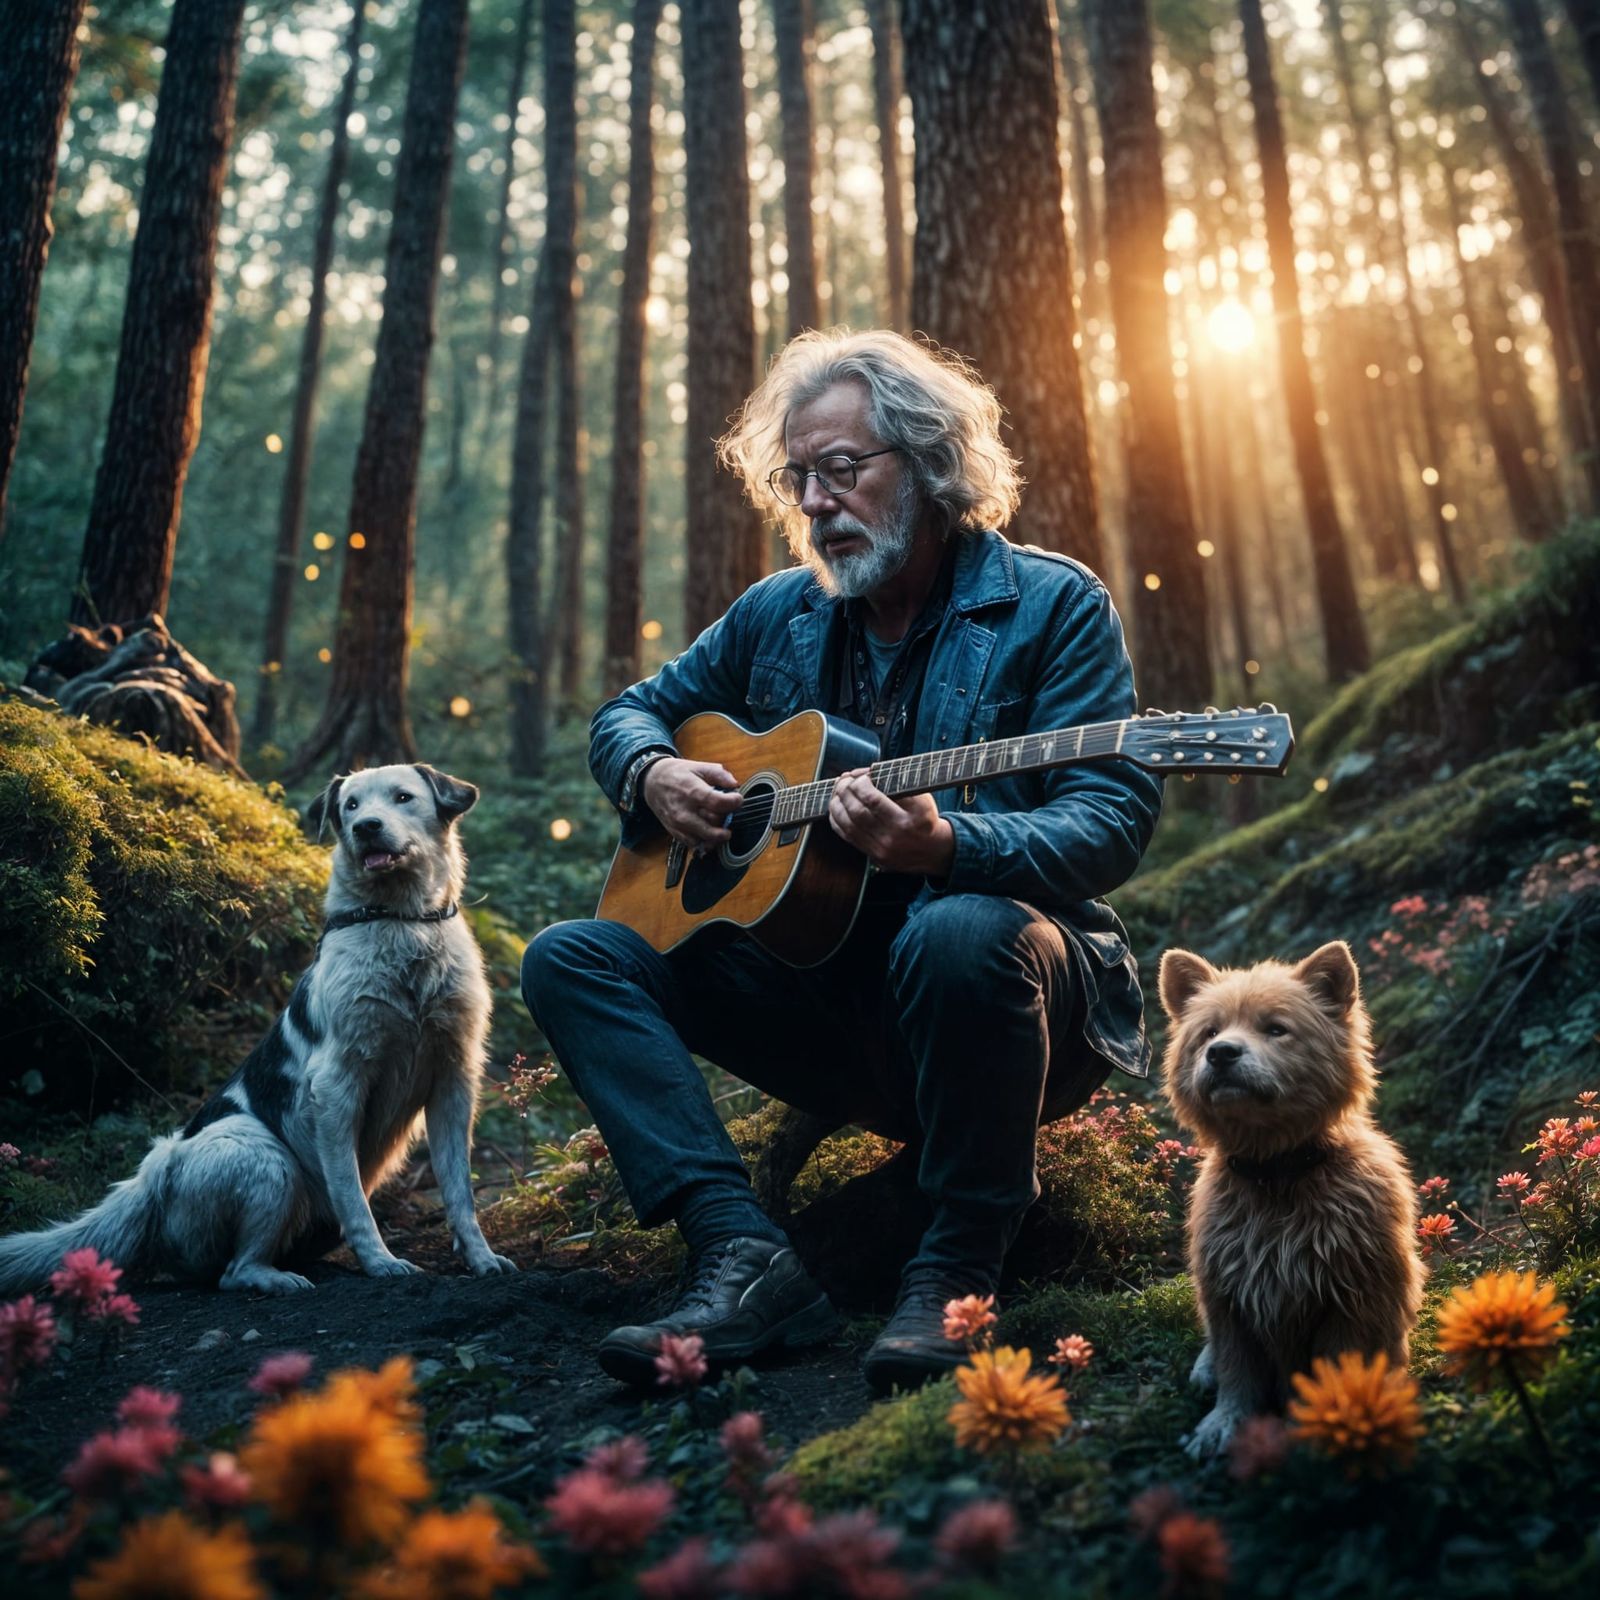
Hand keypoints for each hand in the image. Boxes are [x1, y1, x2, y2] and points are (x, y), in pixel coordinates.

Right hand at [642, 757, 742, 849]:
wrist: (652, 782)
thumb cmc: (678, 773)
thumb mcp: (699, 767)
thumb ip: (719, 774)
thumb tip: (735, 785)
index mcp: (693, 791)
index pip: (718, 803)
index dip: (734, 803)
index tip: (737, 799)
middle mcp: (685, 810)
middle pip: (714, 823)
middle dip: (727, 818)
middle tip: (728, 812)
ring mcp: (679, 824)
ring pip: (705, 838)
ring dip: (718, 835)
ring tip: (723, 828)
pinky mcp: (675, 832)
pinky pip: (694, 844)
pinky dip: (705, 843)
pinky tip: (710, 835)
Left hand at [828, 768, 954, 876]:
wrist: (933, 850)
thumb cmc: (924, 817)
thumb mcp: (921, 797)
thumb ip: (897, 784)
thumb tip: (864, 773)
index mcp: (914, 814)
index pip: (878, 796)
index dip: (862, 781)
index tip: (862, 774)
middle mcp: (899, 833)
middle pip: (860, 809)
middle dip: (846, 790)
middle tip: (844, 779)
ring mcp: (885, 847)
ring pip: (849, 822)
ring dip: (838, 802)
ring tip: (839, 789)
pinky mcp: (875, 855)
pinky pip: (847, 835)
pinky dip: (837, 818)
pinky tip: (837, 806)